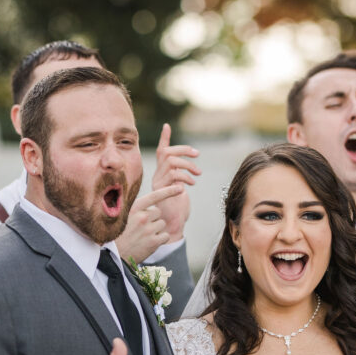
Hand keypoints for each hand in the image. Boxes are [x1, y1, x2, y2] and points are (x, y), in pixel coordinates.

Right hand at [115, 186, 180, 261]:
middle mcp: (141, 217)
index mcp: (133, 209)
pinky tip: (148, 243)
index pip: (154, 196)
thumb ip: (136, 210)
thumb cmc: (116, 236)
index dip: (168, 191)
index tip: (179, 188)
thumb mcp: (121, 218)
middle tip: (141, 228)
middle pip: (158, 212)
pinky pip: (165, 236)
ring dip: (156, 230)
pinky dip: (160, 239)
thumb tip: (151, 205)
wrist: (112, 256)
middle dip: (153, 218)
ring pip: (162, 224)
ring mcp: (148, 229)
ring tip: (142, 237)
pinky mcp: (153, 242)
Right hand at [151, 123, 199, 239]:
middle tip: (197, 155)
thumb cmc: (177, 213)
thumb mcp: (180, 191)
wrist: (170, 228)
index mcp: (162, 174)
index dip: (164, 138)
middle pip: (167, 153)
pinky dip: (185, 177)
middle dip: (184, 150)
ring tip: (197, 175)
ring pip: (171, 163)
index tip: (167, 125)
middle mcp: (157, 177)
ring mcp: (158, 184)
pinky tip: (191, 186)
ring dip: (188, 165)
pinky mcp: (161, 191)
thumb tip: (192, 171)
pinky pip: (173, 176)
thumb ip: (181, 180)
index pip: (162, 152)